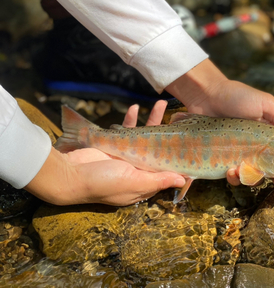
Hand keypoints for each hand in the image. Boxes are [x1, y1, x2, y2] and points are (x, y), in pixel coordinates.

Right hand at [25, 101, 184, 205]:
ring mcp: (124, 157)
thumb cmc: (102, 183)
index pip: (165, 169)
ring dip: (151, 120)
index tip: (188, 141)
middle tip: (178, 115)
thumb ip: (158, 181)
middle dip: (167, 132)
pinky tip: (135, 108)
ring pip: (143, 136)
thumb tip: (183, 181)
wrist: (70, 174)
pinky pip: (124, 130)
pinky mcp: (113, 145)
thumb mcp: (134, 183)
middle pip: (157, 149)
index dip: (176, 157)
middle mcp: (136, 170)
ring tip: (161, 104)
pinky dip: (130, 119)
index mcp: (143, 182)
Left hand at [167, 59, 273, 200]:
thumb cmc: (237, 96)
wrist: (205, 96)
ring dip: (253, 180)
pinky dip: (234, 177)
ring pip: (257, 178)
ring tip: (243, 171)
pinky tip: (230, 169)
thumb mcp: (265, 104)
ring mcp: (245, 155)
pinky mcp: (227, 160)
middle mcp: (262, 148)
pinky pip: (235, 177)